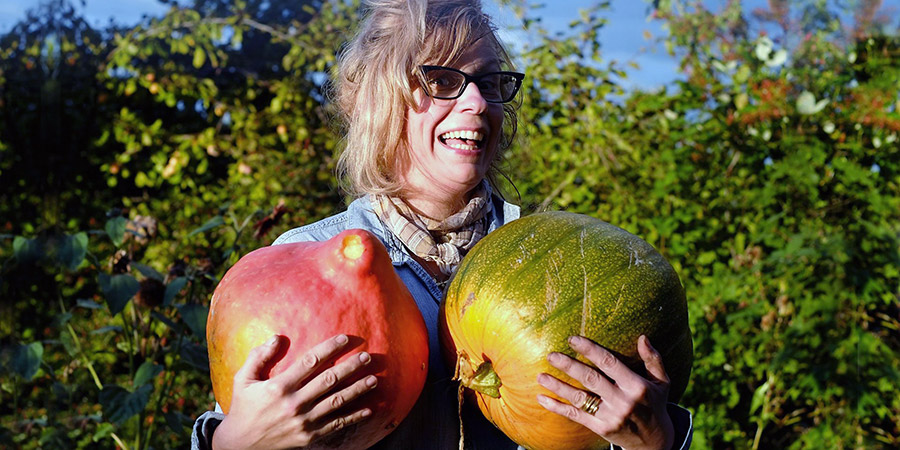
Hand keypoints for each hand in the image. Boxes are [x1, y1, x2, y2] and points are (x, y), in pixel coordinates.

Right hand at [212, 334, 376, 449]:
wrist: (240, 446)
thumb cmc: (242, 408)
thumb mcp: (243, 380)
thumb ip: (259, 356)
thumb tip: (278, 337)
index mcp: (279, 386)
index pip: (310, 361)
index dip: (329, 348)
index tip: (345, 339)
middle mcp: (294, 403)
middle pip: (329, 380)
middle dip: (350, 367)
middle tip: (367, 356)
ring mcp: (304, 421)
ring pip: (337, 402)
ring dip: (357, 390)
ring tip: (374, 379)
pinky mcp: (309, 436)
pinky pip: (336, 425)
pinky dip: (354, 417)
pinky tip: (368, 409)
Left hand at [536, 335, 673, 449]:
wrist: (654, 443)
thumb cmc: (655, 404)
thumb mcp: (662, 382)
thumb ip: (653, 359)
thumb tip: (642, 337)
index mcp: (636, 386)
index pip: (609, 363)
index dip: (589, 350)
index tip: (572, 339)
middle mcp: (623, 401)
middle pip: (590, 379)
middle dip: (569, 366)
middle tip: (551, 355)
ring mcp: (610, 416)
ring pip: (579, 398)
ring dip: (558, 386)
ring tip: (540, 375)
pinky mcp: (601, 429)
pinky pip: (575, 416)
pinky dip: (557, 407)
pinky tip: (542, 398)